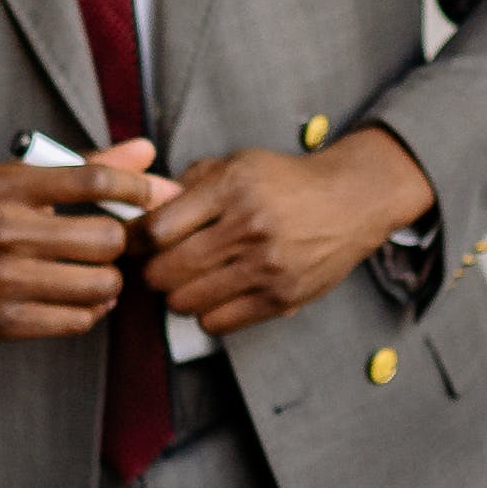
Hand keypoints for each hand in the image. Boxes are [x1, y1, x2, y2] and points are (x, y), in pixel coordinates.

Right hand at [0, 145, 170, 341]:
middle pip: (107, 238)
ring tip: (97, 270)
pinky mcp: (2, 321)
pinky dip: (90, 309)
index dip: (137, 187)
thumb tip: (148, 152)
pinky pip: (78, 320)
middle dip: (120, 239)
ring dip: (110, 278)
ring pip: (101, 284)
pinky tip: (78, 295)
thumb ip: (84, 166)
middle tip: (112, 239)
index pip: (94, 179)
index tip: (150, 195)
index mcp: (9, 185)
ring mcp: (2, 279)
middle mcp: (5, 231)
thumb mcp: (13, 176)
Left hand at [141, 127, 434, 339]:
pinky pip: (217, 322)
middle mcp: (247, 227)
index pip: (157, 229)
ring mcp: (266, 266)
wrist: (351, 200)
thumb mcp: (238, 164)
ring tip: (189, 282)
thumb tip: (142, 209)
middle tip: (160, 266)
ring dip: (178, 296)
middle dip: (153, 272)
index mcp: (230, 188)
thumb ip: (189, 184)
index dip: (136, 241)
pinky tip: (216, 296)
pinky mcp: (281, 297)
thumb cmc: (287, 182)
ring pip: (185, 302)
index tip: (135, 244)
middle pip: (165, 271)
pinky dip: (206, 314)